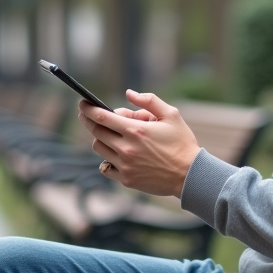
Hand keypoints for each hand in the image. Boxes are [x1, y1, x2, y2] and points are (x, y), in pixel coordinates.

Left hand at [77, 90, 200, 197]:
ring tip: (110, 135)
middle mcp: (126, 148)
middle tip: (87, 115)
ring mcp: (125, 165)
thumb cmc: (182, 143)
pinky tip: (114, 154)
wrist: (190, 175)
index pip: (102, 117)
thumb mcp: (171, 115)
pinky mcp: (126, 179)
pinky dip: (106, 159)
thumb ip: (149, 101)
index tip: (82, 104)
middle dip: (89, 121)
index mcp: (136, 130)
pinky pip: (105, 167)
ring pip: (99, 148)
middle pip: (96, 131)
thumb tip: (129, 93)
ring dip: (100, 139)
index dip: (88, 109)